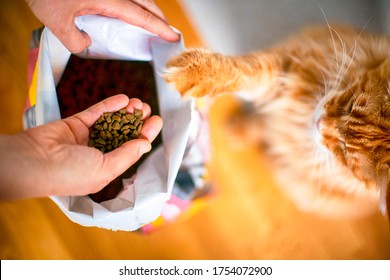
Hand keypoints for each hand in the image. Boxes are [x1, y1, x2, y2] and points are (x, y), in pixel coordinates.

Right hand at [0, 95, 161, 199]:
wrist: (34, 161)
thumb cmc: (71, 173)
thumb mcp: (105, 168)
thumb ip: (126, 155)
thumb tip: (146, 144)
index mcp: (106, 168)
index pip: (131, 149)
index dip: (145, 135)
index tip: (157, 121)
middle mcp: (98, 152)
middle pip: (122, 133)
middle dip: (136, 121)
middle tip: (147, 108)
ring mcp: (86, 137)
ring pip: (111, 121)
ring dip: (125, 111)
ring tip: (138, 102)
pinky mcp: (76, 123)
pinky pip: (96, 112)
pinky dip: (109, 105)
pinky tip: (123, 98)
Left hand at [26, 0, 179, 52]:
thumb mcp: (56, 21)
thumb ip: (74, 40)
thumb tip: (86, 44)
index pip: (141, 16)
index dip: (159, 28)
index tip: (173, 36)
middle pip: (146, 3)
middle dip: (160, 18)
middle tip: (169, 32)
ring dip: (149, 10)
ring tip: (154, 24)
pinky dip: (136, 5)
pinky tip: (132, 14)